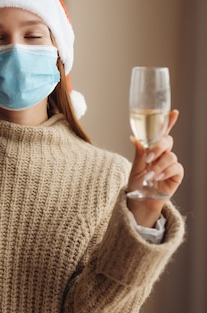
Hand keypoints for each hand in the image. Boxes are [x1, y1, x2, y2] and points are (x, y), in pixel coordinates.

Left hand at [126, 110, 183, 227]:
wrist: (140, 200)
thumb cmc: (137, 183)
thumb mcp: (135, 167)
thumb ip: (139, 153)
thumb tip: (135, 138)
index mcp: (152, 149)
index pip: (162, 133)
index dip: (169, 122)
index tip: (174, 112)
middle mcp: (163, 154)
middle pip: (167, 141)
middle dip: (159, 147)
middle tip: (148, 158)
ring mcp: (171, 164)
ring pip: (170, 156)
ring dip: (159, 165)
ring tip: (150, 176)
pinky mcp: (176, 174)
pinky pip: (175, 167)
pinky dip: (165, 172)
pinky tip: (158, 178)